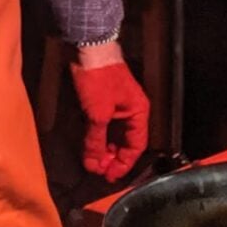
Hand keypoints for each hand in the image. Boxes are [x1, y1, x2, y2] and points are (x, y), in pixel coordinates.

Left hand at [70, 44, 149, 182]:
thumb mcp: (98, 114)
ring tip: (93, 163)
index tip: (110, 177)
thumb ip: (95, 141)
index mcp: (138, 112)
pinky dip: (96, 137)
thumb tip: (93, 166)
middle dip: (112, 158)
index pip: (136, 145)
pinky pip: (103, 125)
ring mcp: (116, 105)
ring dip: (103, 149)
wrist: (88, 48)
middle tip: (99, 172)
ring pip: (113, 134)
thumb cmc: (99, 80)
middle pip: (125, 141)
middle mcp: (131, 110)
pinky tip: (88, 147)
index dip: (124, 163)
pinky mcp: (102, 100)